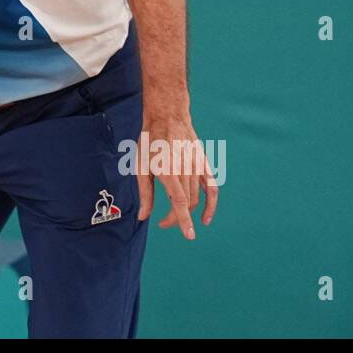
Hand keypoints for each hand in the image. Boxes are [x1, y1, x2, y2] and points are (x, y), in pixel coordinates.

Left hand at [135, 109, 217, 239]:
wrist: (168, 117)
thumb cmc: (150, 141)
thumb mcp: (140, 166)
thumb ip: (145, 194)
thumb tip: (144, 217)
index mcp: (168, 170)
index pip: (180, 202)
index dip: (183, 220)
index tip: (189, 236)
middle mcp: (185, 170)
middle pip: (187, 203)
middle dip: (176, 218)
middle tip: (163, 222)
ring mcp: (197, 167)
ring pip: (196, 198)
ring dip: (187, 211)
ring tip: (175, 217)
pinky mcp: (204, 164)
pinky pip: (212, 188)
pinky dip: (212, 204)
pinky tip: (206, 217)